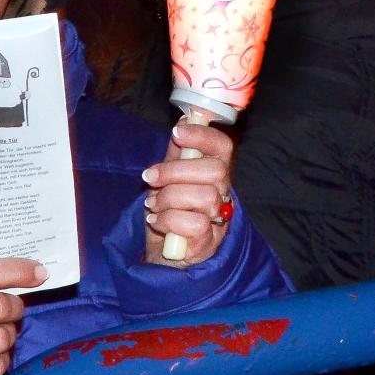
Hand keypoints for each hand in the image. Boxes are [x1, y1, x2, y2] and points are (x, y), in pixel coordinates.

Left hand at [143, 122, 233, 266]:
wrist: (163, 254)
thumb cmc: (168, 212)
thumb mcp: (168, 178)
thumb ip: (177, 152)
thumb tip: (185, 120)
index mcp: (213, 174)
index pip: (223, 147)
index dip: (203, 136)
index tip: (177, 133)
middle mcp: (222, 194)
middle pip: (215, 170)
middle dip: (175, 171)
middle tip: (151, 178)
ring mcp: (218, 219)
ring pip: (204, 196)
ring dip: (169, 198)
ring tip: (153, 205)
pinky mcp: (209, 242)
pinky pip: (195, 224)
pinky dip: (168, 220)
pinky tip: (157, 222)